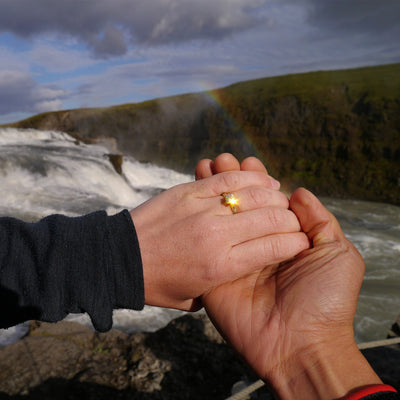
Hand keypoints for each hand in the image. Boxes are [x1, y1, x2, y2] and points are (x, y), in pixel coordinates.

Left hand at [130, 170, 308, 310]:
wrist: (119, 258)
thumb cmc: (157, 283)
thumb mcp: (194, 298)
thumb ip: (222, 285)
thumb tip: (243, 268)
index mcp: (221, 266)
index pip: (275, 247)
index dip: (294, 241)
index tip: (300, 240)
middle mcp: (217, 235)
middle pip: (271, 218)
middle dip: (290, 218)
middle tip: (292, 220)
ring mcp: (203, 209)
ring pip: (253, 194)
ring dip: (274, 195)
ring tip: (280, 199)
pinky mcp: (190, 190)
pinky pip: (229, 178)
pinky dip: (251, 176)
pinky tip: (264, 180)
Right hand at [196, 155, 380, 398]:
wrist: (301, 345)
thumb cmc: (326, 298)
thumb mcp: (337, 253)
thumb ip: (319, 221)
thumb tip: (299, 191)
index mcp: (284, 239)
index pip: (268, 202)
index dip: (259, 181)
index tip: (248, 162)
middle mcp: (257, 245)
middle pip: (242, 206)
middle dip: (234, 180)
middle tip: (223, 158)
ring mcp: (235, 258)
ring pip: (223, 218)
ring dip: (214, 190)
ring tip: (208, 164)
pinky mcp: (215, 273)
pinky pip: (207, 241)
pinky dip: (200, 215)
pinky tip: (195, 191)